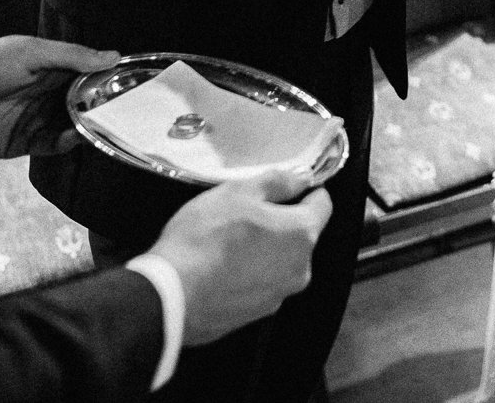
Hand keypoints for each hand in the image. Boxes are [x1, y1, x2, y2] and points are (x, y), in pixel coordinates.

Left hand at [0, 35, 118, 158]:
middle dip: (99, 108)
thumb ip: (71, 56)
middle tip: (116, 111)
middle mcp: (44, 94)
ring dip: (86, 127)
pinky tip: (74, 136)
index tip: (124, 86)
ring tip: (97, 125)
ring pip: (71, 126)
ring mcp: (35, 119)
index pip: (86, 75)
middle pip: (83, 103)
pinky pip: (52, 145)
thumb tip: (110, 56)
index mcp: (49, 68)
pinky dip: (66, 143)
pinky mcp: (23, 142)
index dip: (105, 81)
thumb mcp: (29, 51)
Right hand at [150, 166, 332, 345]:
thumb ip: (277, 182)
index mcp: (302, 234)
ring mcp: (279, 296)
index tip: (287, 187)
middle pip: (300, 235)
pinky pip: (261, 285)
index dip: (307, 191)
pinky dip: (249, 274)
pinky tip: (222, 268)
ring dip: (265, 249)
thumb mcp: (238, 192)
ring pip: (281, 261)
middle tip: (245, 213)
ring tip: (229, 242)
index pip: (323, 205)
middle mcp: (300, 269)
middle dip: (280, 222)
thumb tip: (302, 177)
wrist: (171, 296)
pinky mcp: (257, 315)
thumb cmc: (206, 237)